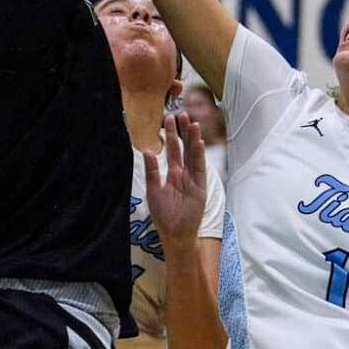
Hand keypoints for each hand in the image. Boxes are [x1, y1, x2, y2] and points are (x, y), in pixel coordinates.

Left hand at [144, 111, 208, 242]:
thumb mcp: (153, 191)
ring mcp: (193, 180)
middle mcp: (184, 174)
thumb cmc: (163, 215)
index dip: (171, 135)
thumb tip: (148, 151)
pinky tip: (198, 142)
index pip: (172, 150)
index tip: (169, 119)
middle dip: (183, 132)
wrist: (175, 234)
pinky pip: (199, 168)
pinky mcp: (200, 187)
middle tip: (182, 114)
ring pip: (194, 155)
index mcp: (172, 174)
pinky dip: (199, 155)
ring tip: (192, 123)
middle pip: (185, 148)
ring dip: (193, 139)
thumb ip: (152, 171)